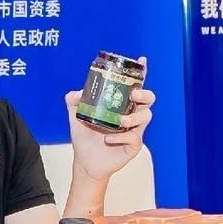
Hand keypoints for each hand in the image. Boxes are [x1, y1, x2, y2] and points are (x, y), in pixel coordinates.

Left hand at [67, 60, 154, 185]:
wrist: (85, 162)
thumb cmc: (85, 137)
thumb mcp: (75, 116)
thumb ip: (73, 102)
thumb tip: (75, 93)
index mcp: (120, 104)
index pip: (133, 85)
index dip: (140, 72)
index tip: (142, 60)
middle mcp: (131, 114)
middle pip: (148, 99)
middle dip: (144, 94)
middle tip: (133, 95)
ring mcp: (135, 129)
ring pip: (146, 116)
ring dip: (133, 116)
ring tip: (119, 120)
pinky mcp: (134, 145)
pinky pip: (134, 137)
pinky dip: (121, 136)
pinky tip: (108, 139)